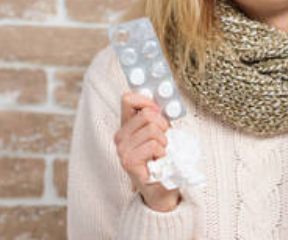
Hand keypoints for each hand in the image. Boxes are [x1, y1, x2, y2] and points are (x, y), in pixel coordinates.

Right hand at [114, 92, 180, 211]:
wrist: (162, 188)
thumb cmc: (163, 159)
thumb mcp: (161, 132)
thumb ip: (159, 116)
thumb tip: (167, 101)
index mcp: (127, 126)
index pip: (128, 99)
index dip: (146, 100)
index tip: (157, 109)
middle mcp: (121, 136)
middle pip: (147, 114)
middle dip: (162, 125)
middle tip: (163, 140)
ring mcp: (122, 149)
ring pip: (152, 128)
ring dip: (164, 141)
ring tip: (160, 152)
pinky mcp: (128, 161)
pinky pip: (154, 145)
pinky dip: (162, 152)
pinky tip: (158, 161)